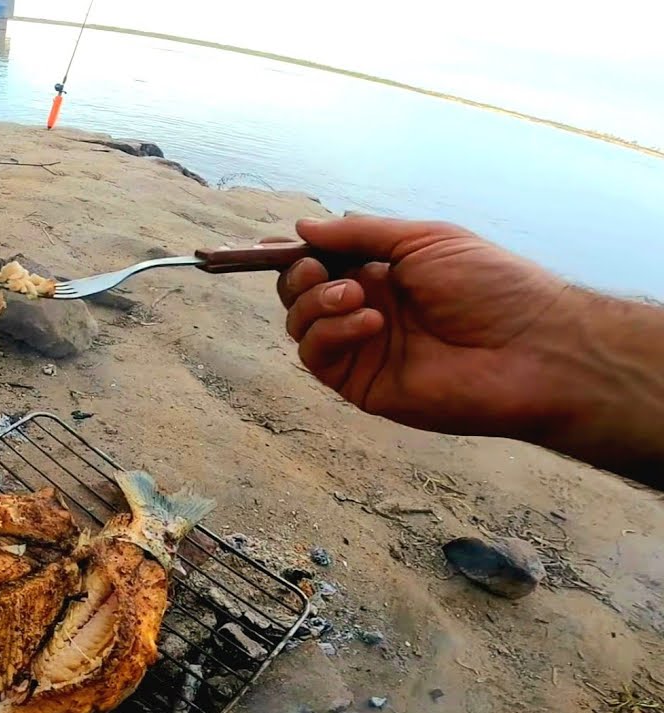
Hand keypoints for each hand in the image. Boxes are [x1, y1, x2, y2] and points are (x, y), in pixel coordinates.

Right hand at [271, 215, 573, 438]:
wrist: (533, 347)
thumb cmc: (490, 284)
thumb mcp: (423, 240)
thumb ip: (358, 235)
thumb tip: (300, 228)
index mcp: (382, 274)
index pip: (321, 263)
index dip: (297, 254)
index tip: (278, 244)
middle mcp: (366, 310)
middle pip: (300, 294)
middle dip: (299, 277)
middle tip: (318, 270)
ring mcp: (362, 349)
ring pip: (301, 326)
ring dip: (314, 304)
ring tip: (356, 297)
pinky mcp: (362, 385)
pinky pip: (319, 358)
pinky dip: (331, 334)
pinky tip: (369, 323)